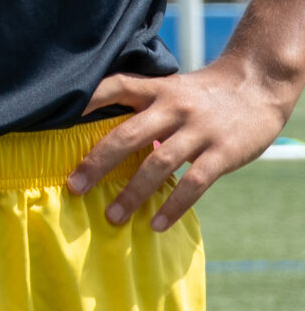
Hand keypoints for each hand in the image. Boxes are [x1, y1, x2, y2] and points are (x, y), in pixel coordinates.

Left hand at [68, 58, 298, 230]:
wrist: (258, 87)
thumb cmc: (203, 94)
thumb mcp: (171, 88)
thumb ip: (143, 107)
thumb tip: (103, 135)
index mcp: (156, 89)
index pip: (114, 87)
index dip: (84, 100)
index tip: (52, 119)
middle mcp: (173, 107)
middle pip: (127, 134)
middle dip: (97, 162)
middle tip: (73, 186)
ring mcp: (198, 130)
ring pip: (158, 163)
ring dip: (132, 193)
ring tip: (112, 216)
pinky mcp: (223, 153)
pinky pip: (195, 183)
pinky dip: (174, 206)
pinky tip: (156, 224)